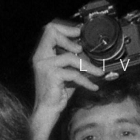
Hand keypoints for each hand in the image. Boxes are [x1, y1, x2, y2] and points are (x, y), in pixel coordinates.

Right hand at [31, 20, 101, 139]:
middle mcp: (40, 57)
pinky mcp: (52, 75)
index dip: (65, 28)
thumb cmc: (57, 93)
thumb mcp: (66, 72)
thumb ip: (73, 60)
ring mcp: (45, 66)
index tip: (79, 33)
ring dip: (88, 66)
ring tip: (99, 72)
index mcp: (42, 54)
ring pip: (71, 57)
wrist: (47, 111)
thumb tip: (88, 50)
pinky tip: (93, 86)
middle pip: (51, 32)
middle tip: (84, 48)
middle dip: (70, 37)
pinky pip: (74, 74)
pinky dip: (86, 81)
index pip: (49, 30)